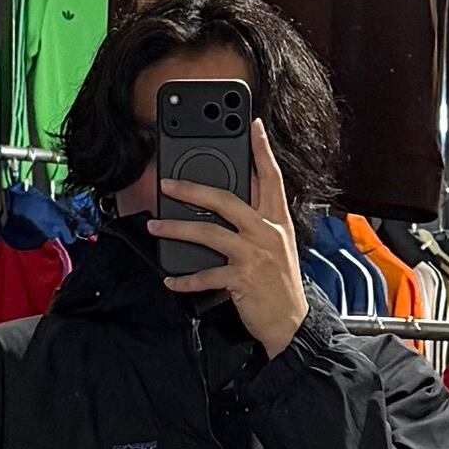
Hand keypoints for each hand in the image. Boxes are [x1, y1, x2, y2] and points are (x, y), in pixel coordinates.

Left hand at [148, 119, 308, 360]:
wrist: (292, 323)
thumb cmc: (281, 285)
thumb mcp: (278, 246)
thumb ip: (259, 223)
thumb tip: (229, 207)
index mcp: (277, 219)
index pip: (271, 177)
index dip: (262, 150)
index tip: (252, 125)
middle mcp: (266, 231)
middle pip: (225, 199)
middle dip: (192, 190)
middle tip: (168, 184)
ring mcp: (253, 254)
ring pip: (209, 233)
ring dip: (177, 230)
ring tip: (156, 228)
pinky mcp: (242, 279)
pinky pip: (206, 275)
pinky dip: (185, 280)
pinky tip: (170, 280)